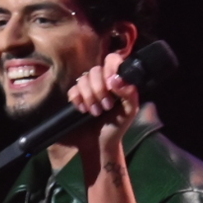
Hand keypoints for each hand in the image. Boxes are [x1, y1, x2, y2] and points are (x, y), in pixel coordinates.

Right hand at [66, 52, 140, 174]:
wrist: (100, 143)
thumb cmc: (117, 126)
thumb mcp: (130, 111)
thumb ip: (129, 93)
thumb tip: (115, 79)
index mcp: (117, 80)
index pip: (112, 59)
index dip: (110, 68)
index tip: (110, 85)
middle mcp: (102, 80)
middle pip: (95, 70)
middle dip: (99, 90)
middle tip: (106, 107)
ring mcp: (87, 88)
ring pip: (82, 79)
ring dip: (89, 97)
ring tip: (95, 112)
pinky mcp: (76, 96)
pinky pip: (72, 90)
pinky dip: (77, 100)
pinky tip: (83, 110)